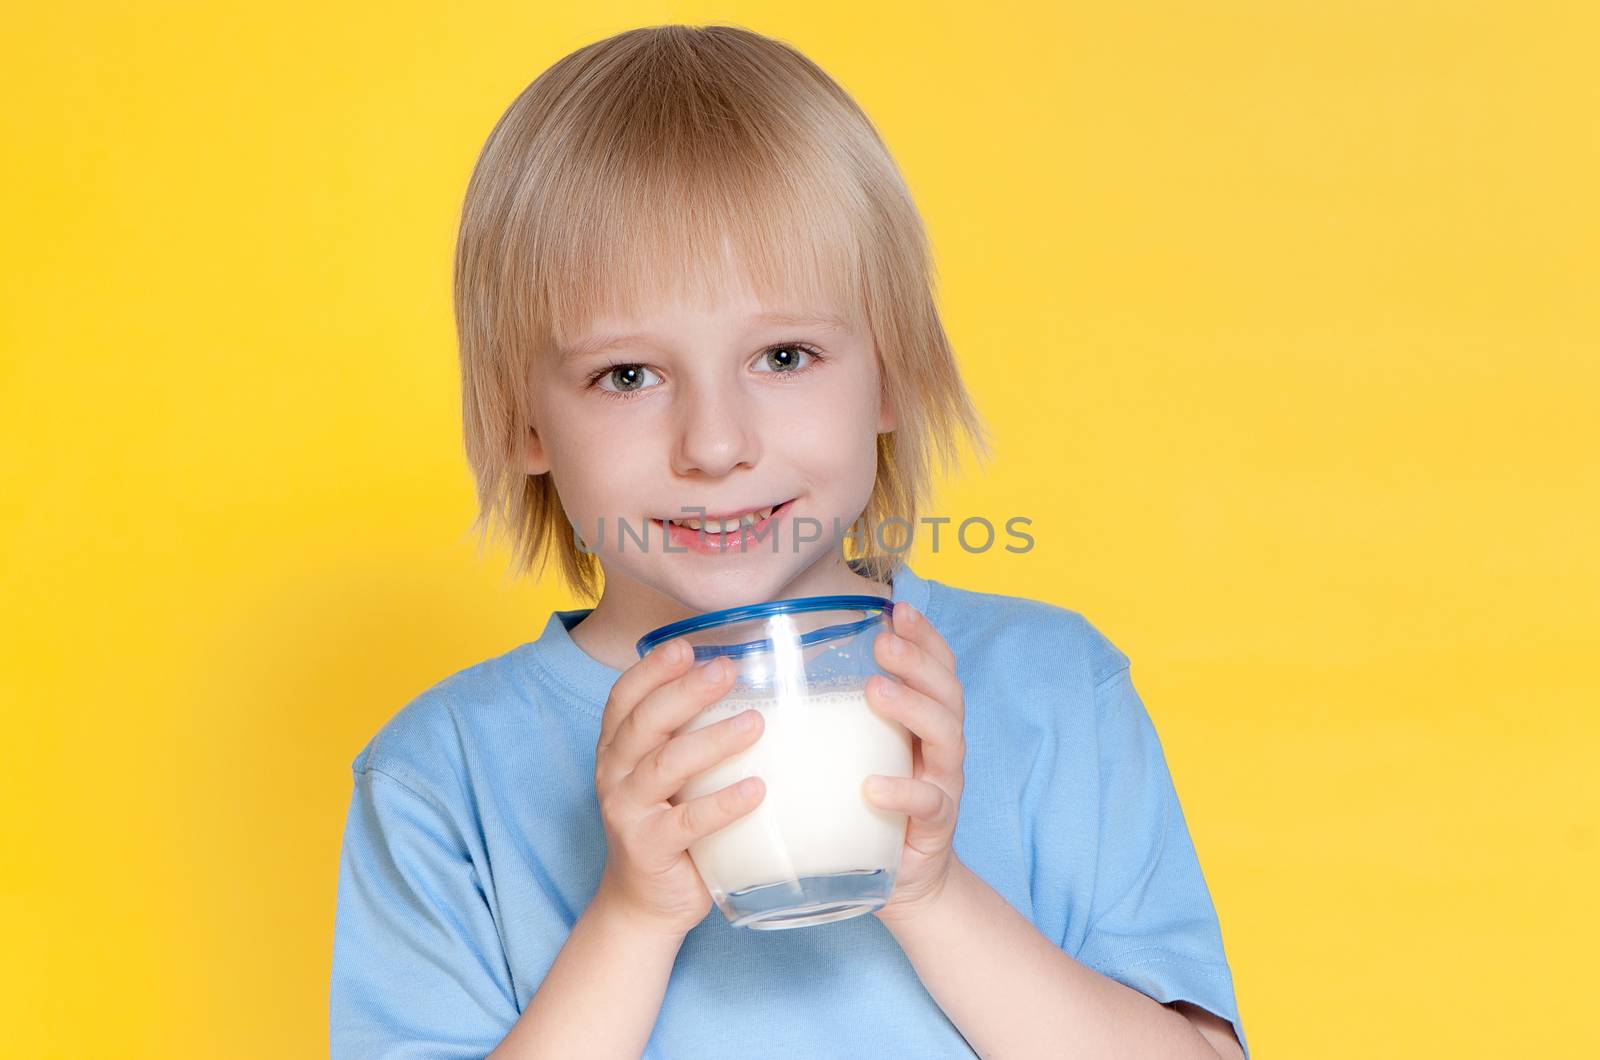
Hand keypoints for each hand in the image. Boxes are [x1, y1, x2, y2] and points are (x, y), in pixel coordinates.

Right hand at [591, 638, 766, 937]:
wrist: (645, 902)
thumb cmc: (670, 825)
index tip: (687, 647)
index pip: (624, 698)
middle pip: (646, 722)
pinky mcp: (649, 848)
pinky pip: (687, 822)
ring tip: (755, 723)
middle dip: (686, 691)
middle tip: (728, 670)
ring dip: (713, 740)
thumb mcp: (671, 776)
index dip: (651, 670)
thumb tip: (760, 688)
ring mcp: (628, 812)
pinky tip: (756, 790)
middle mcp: (615, 774)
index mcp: (618, 749)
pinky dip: (723, 804)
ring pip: (666, 765)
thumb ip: (692, 736)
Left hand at [862, 601, 966, 925]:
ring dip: (913, 708)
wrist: (904, 882)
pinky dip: (903, 792)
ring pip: (947, 737)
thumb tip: (779, 669)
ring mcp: (943, 784)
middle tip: (884, 643)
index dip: (924, 636)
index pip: (938, 667)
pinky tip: (873, 786)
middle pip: (948, 692)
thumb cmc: (871, 807)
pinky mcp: (934, 827)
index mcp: (925, 722)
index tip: (899, 608)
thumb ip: (839, 715)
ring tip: (878, 692)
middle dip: (918, 661)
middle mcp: (941, 747)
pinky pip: (927, 805)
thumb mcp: (858, 752)